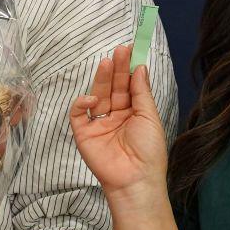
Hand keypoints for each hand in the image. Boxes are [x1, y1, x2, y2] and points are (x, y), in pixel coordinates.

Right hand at [70, 44, 170, 201]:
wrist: (135, 179)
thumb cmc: (149, 151)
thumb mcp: (150, 117)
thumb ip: (141, 92)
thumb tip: (140, 68)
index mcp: (133, 113)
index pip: (128, 86)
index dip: (129, 69)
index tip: (132, 51)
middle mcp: (115, 116)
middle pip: (113, 88)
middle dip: (116, 69)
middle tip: (119, 50)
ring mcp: (99, 124)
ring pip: (97, 95)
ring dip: (101, 79)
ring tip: (107, 62)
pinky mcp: (84, 134)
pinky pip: (79, 113)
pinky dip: (82, 103)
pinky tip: (93, 98)